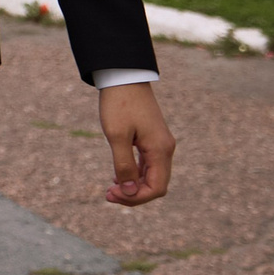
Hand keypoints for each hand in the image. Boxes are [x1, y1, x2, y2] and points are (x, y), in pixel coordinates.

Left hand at [98, 81, 174, 205]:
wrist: (124, 76)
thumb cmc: (119, 104)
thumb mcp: (116, 136)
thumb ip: (124, 165)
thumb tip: (129, 191)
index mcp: (160, 150)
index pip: (157, 188)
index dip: (136, 197)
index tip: (112, 194)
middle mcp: (165, 149)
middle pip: (157, 185)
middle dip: (134, 194)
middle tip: (108, 194)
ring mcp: (160, 144)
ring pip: (152, 176)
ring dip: (134, 185)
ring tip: (111, 188)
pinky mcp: (153, 138)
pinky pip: (148, 165)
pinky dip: (135, 174)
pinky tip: (118, 176)